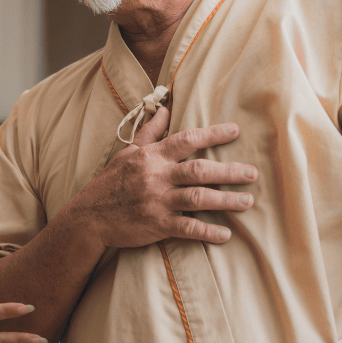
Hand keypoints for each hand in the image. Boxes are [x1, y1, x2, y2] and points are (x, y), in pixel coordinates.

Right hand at [58, 105, 256, 249]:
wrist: (88, 216)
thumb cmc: (111, 182)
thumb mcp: (127, 152)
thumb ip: (149, 132)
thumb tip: (164, 107)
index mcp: (151, 156)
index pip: (186, 140)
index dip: (212, 134)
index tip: (236, 131)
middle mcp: (156, 176)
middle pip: (199, 170)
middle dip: (229, 172)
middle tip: (252, 173)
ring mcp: (157, 201)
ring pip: (197, 198)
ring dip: (226, 201)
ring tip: (248, 202)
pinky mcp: (156, 225)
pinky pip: (187, 228)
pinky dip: (207, 232)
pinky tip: (225, 235)